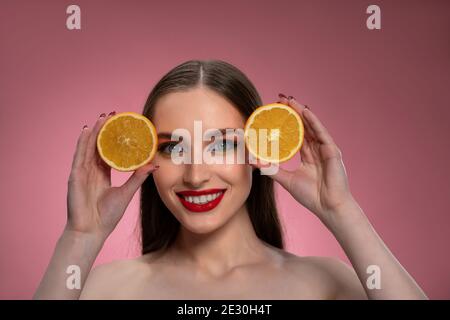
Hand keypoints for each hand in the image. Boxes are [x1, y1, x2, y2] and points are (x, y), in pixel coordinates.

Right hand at [66, 112, 158, 239]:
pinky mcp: (75, 176)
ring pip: (88, 147)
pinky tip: (86, 130)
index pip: (108, 152)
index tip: (122, 126)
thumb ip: (138, 178)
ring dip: (95, 131)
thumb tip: (154, 165)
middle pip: (97, 145)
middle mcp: (91, 171)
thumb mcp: (127, 192)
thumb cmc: (107, 217)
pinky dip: (82, 142)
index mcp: (102, 175)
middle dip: (104, 130)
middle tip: (113, 115)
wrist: (92, 231)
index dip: (113, 139)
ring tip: (102, 117)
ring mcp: (82, 173)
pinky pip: (79, 155)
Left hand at [251, 95, 355, 223]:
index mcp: (308, 156)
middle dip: (293, 112)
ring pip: (312, 126)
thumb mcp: (287, 180)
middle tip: (280, 100)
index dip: (286, 123)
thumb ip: (272, 171)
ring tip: (290, 100)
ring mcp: (325, 149)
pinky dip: (314, 122)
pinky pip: (322, 133)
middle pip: (303, 126)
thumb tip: (254, 164)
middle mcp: (317, 150)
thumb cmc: (312, 196)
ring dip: (301, 112)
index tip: (275, 112)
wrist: (328, 207)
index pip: (296, 134)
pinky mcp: (332, 151)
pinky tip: (305, 111)